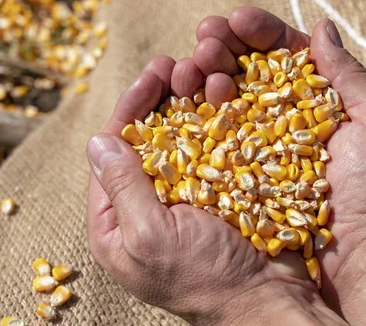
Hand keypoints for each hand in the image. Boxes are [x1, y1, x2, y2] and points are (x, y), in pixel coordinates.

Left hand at [86, 12, 346, 324]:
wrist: (268, 300)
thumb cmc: (206, 279)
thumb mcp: (151, 236)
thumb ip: (123, 188)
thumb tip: (98, 140)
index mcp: (117, 221)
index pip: (113, 151)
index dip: (130, 108)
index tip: (152, 74)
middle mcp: (148, 204)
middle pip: (147, 138)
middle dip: (160, 98)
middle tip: (176, 65)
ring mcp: (186, 196)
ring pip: (182, 137)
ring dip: (191, 102)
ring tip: (205, 73)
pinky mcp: (219, 191)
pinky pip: (215, 148)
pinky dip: (220, 122)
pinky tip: (229, 97)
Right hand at [196, 7, 365, 317]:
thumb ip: (348, 76)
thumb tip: (322, 27)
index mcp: (317, 100)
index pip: (283, 54)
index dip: (258, 32)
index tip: (235, 19)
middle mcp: (284, 120)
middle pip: (246, 72)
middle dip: (221, 48)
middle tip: (202, 38)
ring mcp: (259, 148)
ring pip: (224, 101)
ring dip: (203, 76)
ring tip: (189, 65)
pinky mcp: (240, 177)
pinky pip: (213, 142)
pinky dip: (195, 118)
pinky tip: (182, 98)